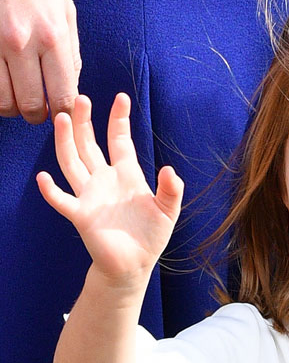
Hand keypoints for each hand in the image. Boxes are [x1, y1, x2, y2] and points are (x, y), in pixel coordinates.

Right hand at [0, 0, 80, 122]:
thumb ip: (71, 54)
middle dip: (39, 116)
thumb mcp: (66, 12)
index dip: (65, 114)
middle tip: (40, 111)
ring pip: (3, 101)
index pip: (63, 97)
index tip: (64, 114)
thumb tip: (71, 88)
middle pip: (31, 107)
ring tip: (19, 99)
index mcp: (53, 38)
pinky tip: (4, 84)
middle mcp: (22, 43)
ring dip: (13, 108)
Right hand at [37, 93, 182, 285]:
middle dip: (86, 122)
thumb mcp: (168, 211)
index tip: (121, 98)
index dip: (119, 120)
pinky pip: (61, 201)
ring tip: (63, 120)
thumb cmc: (150, 236)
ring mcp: (90, 196)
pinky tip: (44, 177)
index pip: (120, 141)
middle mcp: (105, 180)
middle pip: (90, 145)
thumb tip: (170, 170)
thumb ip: (171, 190)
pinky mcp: (81, 216)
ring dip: (66, 142)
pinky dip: (51, 190)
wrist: (134, 264)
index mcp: (127, 176)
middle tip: (81, 98)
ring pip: (72, 162)